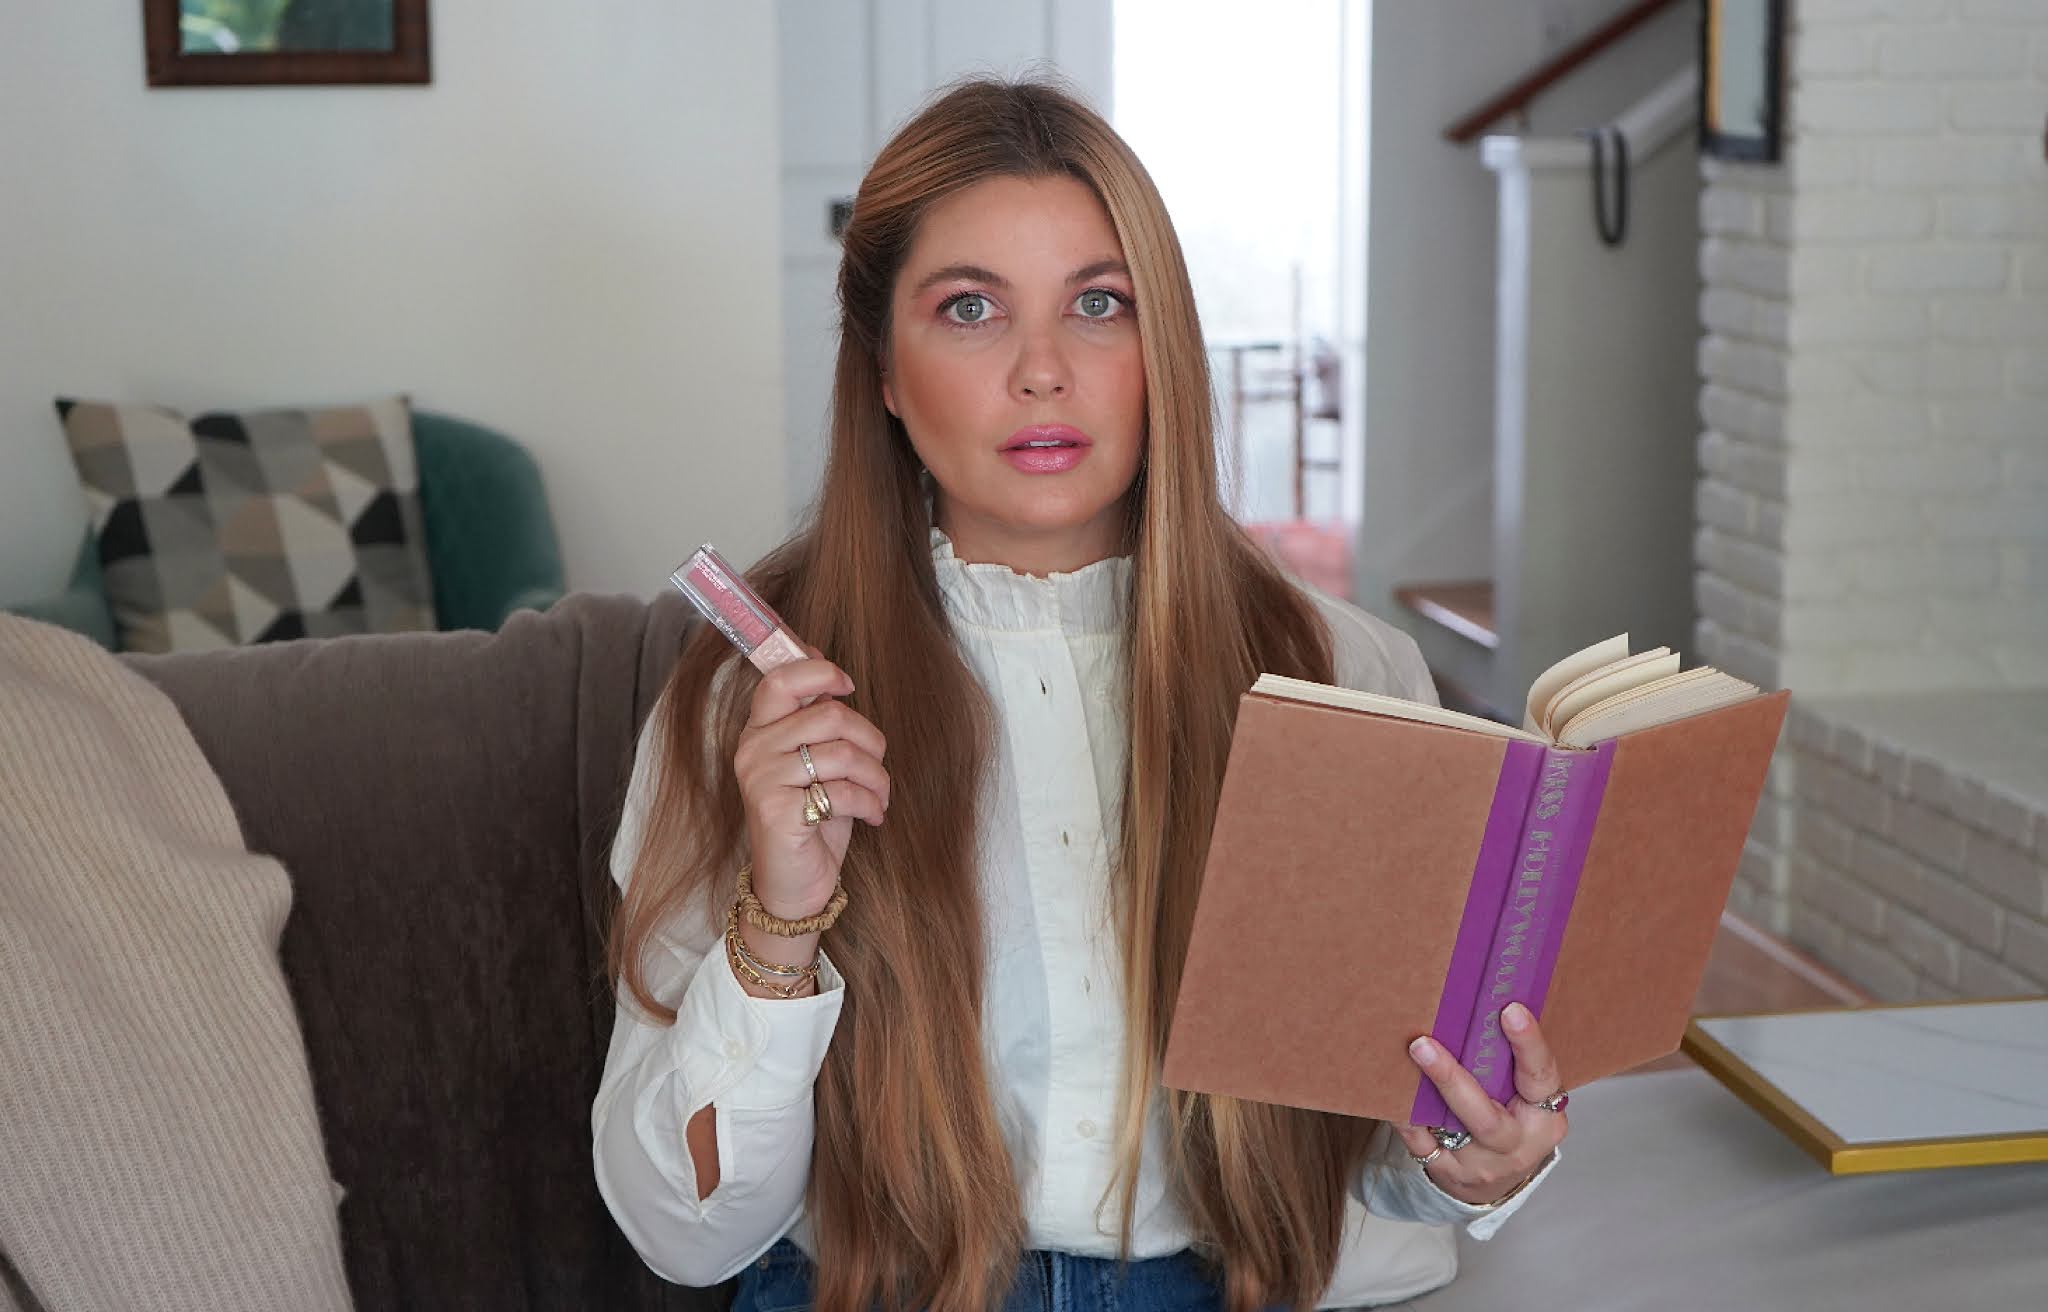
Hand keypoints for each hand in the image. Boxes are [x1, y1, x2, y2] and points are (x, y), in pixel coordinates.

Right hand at [733, 652, 889, 919]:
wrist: (793, 884)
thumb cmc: (810, 818)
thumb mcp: (814, 762)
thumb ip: (816, 720)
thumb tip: (832, 672)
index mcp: (760, 730)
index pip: (780, 679)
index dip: (820, 672)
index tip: (847, 685)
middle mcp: (753, 750)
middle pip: (830, 714)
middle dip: (871, 740)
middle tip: (877, 765)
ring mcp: (762, 780)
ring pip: (844, 754)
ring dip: (877, 777)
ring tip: (879, 796)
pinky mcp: (777, 812)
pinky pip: (842, 791)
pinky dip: (870, 803)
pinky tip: (873, 816)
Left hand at [1396, 1002, 1568, 1206]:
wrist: (1501, 1179)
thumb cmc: (1513, 1119)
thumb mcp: (1526, 1096)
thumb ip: (1511, 1062)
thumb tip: (1484, 1001)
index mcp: (1545, 1116)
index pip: (1541, 1077)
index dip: (1528, 1044)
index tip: (1510, 1010)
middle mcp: (1517, 1144)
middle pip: (1487, 1117)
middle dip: (1452, 1079)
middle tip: (1422, 1043)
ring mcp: (1483, 1164)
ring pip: (1453, 1132)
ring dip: (1426, 1096)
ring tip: (1404, 1063)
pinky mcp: (1452, 1174)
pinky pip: (1423, 1146)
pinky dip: (1407, 1120)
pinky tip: (1393, 1096)